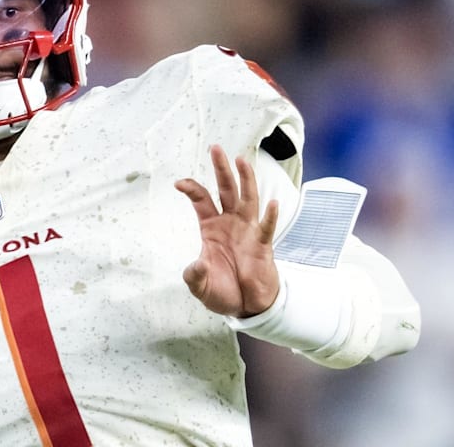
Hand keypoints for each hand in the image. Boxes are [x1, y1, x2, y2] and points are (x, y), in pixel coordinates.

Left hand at [175, 145, 279, 317]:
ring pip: (248, 200)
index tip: (179, 183)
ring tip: (242, 161)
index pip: (202, 200)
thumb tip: (196, 266)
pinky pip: (267, 228)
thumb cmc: (223, 290)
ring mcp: (247, 231)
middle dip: (221, 169)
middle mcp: (230, 223)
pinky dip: (271, 217)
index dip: (192, 189)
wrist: (247, 305)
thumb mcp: (201, 286)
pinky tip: (274, 204)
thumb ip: (195, 276)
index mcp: (212, 228)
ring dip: (246, 181)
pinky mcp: (262, 245)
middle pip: (226, 190)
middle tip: (216, 148)